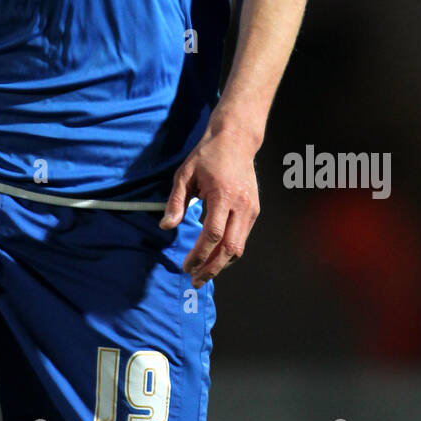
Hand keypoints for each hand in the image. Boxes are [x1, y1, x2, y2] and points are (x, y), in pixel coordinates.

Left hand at [159, 124, 259, 286]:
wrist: (236, 139)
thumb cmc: (206, 156)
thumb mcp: (184, 175)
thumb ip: (176, 202)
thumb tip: (166, 227)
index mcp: (223, 195)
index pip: (212, 234)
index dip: (199, 255)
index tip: (186, 266)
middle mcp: (241, 205)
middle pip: (230, 247)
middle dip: (212, 268)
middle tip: (194, 280)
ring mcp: (251, 209)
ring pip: (239, 247)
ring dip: (221, 264)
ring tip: (203, 273)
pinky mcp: (254, 210)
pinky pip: (242, 238)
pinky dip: (228, 252)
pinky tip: (214, 257)